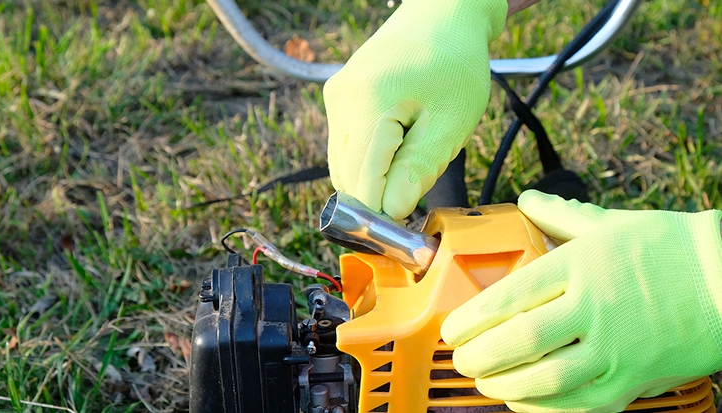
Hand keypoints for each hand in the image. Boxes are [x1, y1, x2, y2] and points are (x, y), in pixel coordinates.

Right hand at [324, 0, 507, 219]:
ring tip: (406, 182)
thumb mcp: (451, 123)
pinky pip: (344, 146)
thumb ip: (419, 170)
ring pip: (341, 165)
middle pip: (346, 178)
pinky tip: (394, 157)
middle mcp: (340, 102)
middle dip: (373, 205)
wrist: (442, 14)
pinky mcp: (337, 98)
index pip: (362, 184)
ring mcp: (335, 98)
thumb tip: (392, 213)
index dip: (380, 220)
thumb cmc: (455, 66)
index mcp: (369, 106)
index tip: (402, 242)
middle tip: (408, 220)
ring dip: (369, 183)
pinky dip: (365, 163)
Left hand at [440, 190, 721, 412]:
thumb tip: (527, 197)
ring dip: (503, 386)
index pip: (509, 297)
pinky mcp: (632, 381)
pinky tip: (523, 403)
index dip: (471, 319)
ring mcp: (614, 349)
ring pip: (545, 379)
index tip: (451, 330)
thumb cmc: (666, 249)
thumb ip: (560, 214)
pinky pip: (579, 405)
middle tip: (460, 359)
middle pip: (519, 341)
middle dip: (478, 356)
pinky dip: (544, 408)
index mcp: (578, 267)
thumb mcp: (608, 224)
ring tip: (484, 382)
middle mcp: (592, 308)